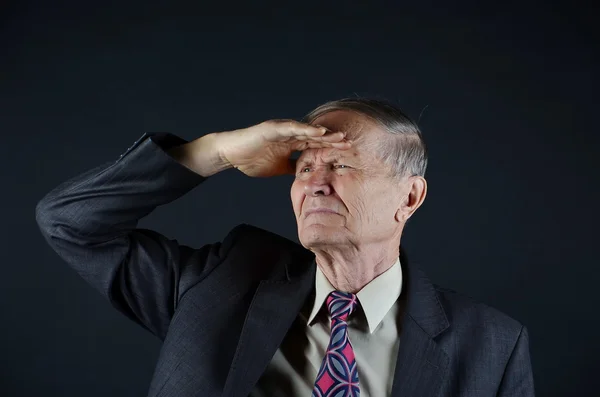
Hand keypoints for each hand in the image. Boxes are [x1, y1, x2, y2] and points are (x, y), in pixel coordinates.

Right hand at [215, 119, 351, 176]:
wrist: (231, 154)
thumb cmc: (252, 160)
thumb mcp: (279, 168)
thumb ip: (293, 168)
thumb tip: (307, 176)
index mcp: (292, 143)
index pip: (316, 145)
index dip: (331, 148)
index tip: (347, 153)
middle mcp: (290, 134)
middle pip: (316, 137)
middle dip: (333, 140)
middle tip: (350, 144)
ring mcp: (282, 129)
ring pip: (307, 131)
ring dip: (324, 134)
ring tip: (339, 137)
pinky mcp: (273, 128)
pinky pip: (292, 128)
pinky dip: (306, 129)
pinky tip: (318, 132)